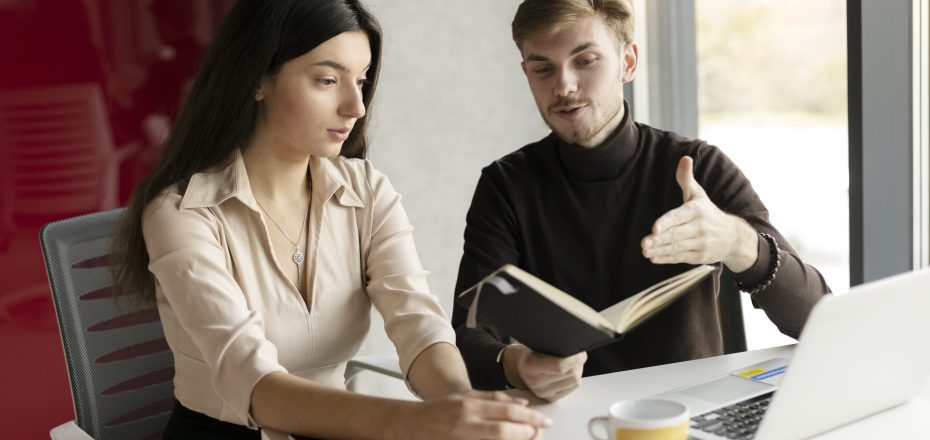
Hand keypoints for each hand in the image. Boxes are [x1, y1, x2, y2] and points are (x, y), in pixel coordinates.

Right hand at [390, 390, 549, 439]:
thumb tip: (521, 404)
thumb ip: (493, 399)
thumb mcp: (466, 396)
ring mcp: (463, 436)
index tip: (543, 421)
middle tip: (542, 431)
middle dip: (528, 431)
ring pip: (497, 439)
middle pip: (505, 428)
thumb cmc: (439, 410)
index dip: (529, 416)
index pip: (507, 410)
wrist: (411, 424)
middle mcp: (467, 421)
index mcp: (470, 404)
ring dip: (517, 439)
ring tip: (530, 438)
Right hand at [503, 344, 585, 401]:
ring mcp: (543, 393)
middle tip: (579, 355)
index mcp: (531, 366)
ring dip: (578, 370)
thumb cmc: (528, 353)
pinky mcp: (550, 398)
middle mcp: (536, 383)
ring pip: (575, 381)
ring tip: (573, 363)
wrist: (515, 367)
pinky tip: (569, 372)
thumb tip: (575, 347)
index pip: (560, 366)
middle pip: (570, 374)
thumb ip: (552, 347)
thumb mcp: (535, 345)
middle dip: (579, 363)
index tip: (581, 352)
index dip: (575, 359)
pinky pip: (572, 388)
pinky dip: (575, 378)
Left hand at [641, 156, 757, 271]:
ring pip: (677, 247)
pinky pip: (680, 257)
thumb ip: (686, 179)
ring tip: (645, 251)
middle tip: (643, 243)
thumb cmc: (708, 212)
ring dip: (660, 250)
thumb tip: (684, 158)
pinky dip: (667, 258)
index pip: (679, 217)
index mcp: (697, 210)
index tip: (655, 228)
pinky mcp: (699, 257)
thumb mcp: (698, 194)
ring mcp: (700, 244)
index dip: (667, 222)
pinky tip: (654, 257)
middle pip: (676, 234)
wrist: (733, 237)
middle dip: (659, 240)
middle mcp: (700, 228)